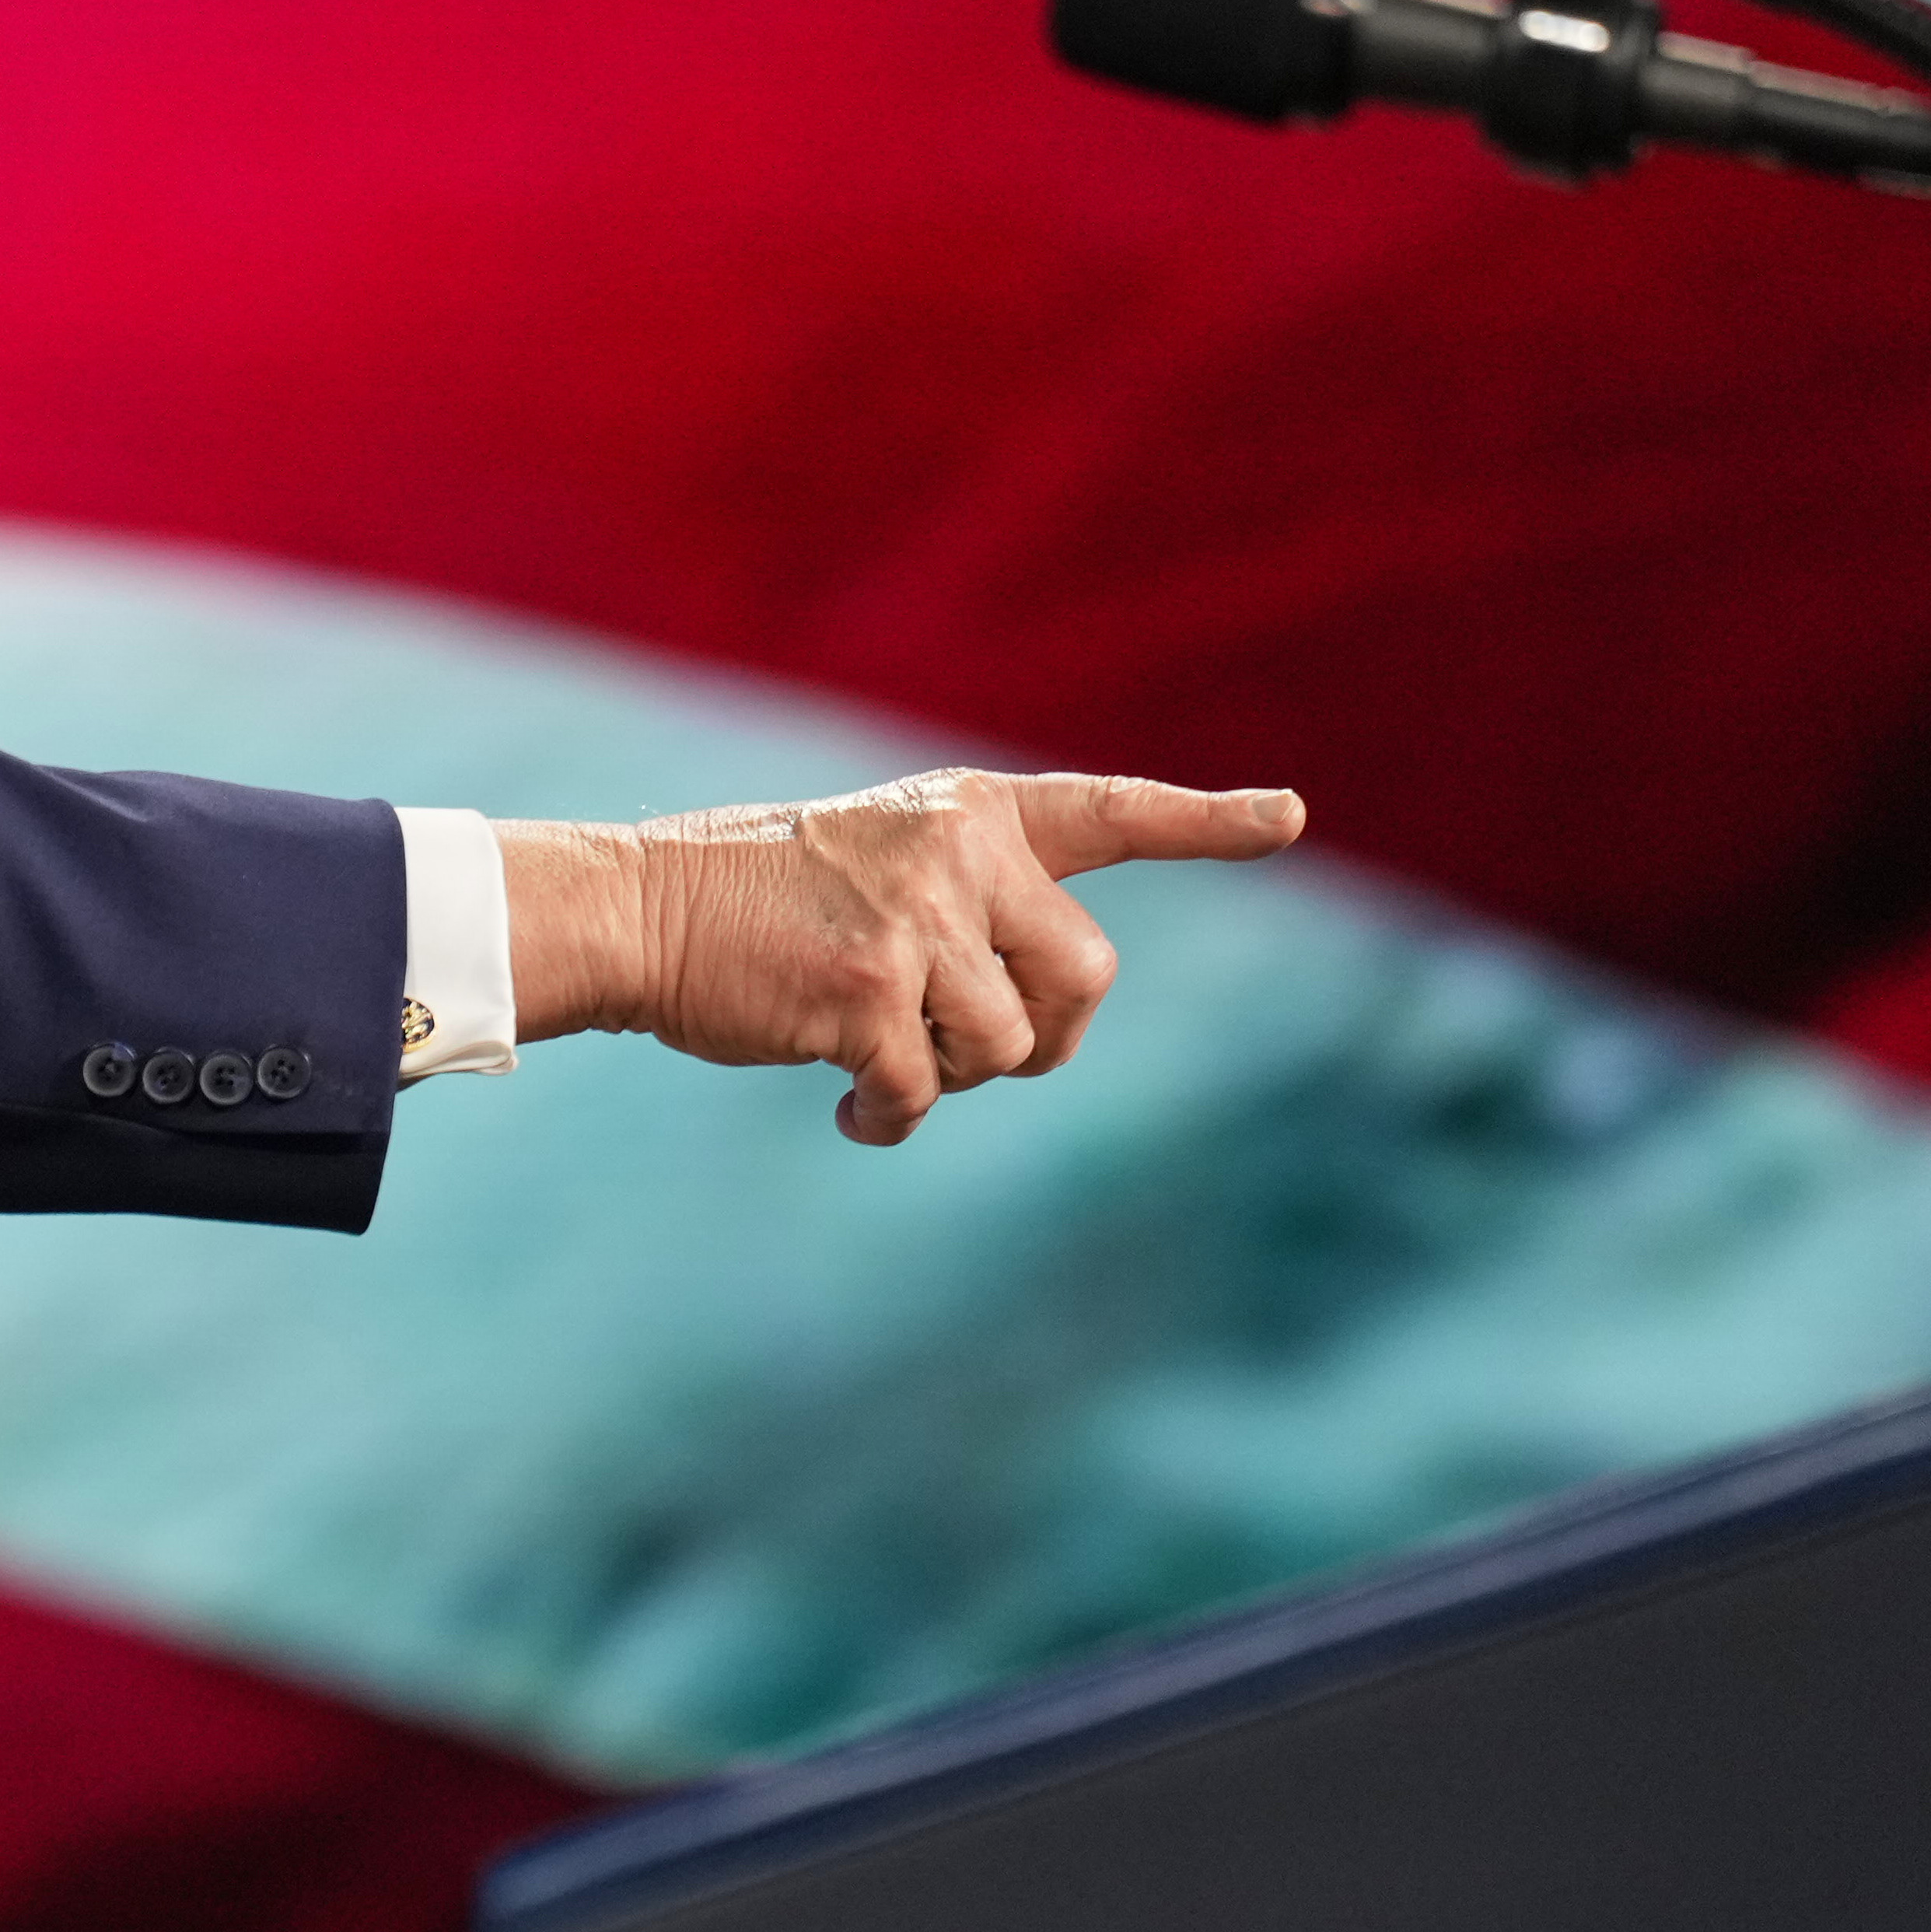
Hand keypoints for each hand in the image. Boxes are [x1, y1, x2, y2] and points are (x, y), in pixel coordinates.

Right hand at [500, 769, 1299, 1143]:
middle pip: (1086, 977)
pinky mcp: (870, 992)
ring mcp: (918, 919)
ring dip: (950, 1080)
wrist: (640, 911)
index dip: (1206, 823)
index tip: (1289, 818)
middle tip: (968, 1053)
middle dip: (1042, 1039)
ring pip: (1008, 1049)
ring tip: (873, 1063)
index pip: (1110, 812)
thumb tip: (1037, 1027)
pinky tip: (845, 1106)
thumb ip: (967, 904)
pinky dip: (890, 1119)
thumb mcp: (877, 864)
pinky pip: (925, 1095)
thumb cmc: (754, 902)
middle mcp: (960, 852)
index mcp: (971, 813)